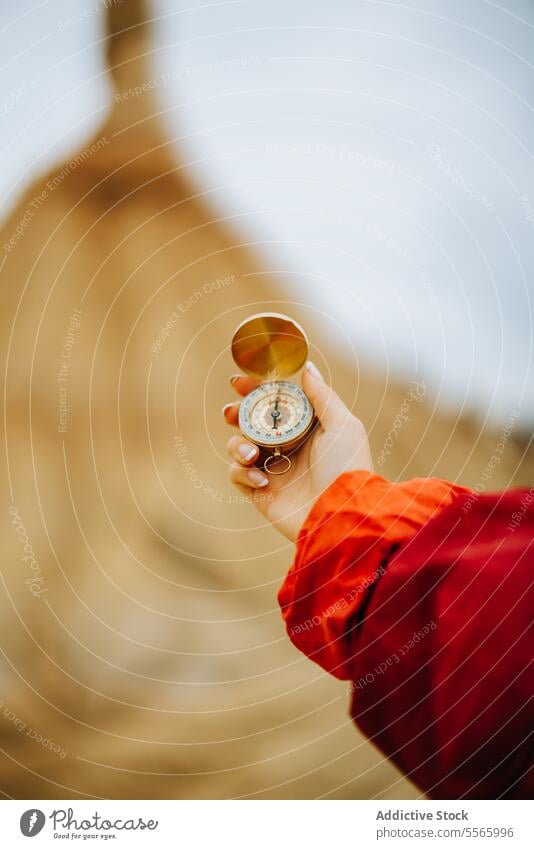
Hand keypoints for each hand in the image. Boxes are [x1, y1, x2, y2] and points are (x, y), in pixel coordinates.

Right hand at [223, 361, 372, 541]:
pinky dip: (242, 473)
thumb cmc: (348, 468)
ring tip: (251, 454)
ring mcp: (273, 470)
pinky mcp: (261, 493)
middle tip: (231, 412)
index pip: (274, 403)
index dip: (255, 391)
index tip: (240, 382)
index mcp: (306, 429)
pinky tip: (262, 480)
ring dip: (237, 445)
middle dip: (236, 414)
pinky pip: (237, 475)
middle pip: (250, 423)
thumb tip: (307, 367)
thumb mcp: (343, 424)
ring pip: (238, 447)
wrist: (340, 515)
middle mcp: (287, 447)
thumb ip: (322, 395)